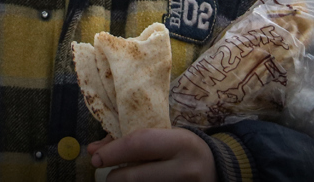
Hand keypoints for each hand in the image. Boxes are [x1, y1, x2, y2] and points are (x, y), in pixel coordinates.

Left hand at [88, 129, 215, 181]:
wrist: (219, 169)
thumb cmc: (185, 148)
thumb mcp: (166, 136)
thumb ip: (133, 140)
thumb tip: (94, 151)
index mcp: (181, 143)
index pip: (139, 145)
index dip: (113, 152)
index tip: (95, 157)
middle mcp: (185, 170)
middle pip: (136, 177)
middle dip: (115, 177)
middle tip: (107, 175)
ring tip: (123, 179)